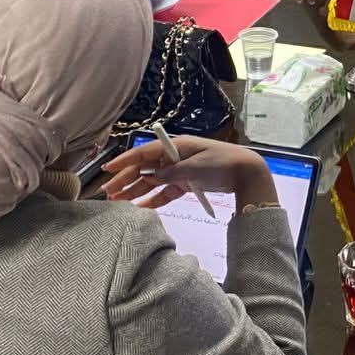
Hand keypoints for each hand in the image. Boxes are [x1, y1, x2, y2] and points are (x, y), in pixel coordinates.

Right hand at [101, 134, 276, 210]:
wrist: (246, 171)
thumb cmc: (223, 163)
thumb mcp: (197, 167)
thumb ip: (173, 172)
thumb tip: (152, 176)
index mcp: (176, 147)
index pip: (144, 153)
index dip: (125, 160)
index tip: (108, 169)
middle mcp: (174, 157)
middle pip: (145, 169)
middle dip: (126, 180)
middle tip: (108, 192)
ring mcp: (179, 170)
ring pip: (152, 181)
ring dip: (136, 191)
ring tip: (118, 202)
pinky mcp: (186, 183)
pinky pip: (165, 192)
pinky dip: (153, 200)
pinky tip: (140, 208)